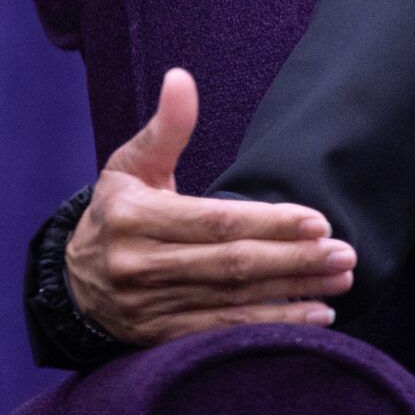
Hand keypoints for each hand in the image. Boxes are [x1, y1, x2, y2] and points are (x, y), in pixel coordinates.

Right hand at [64, 67, 356, 345]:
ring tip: (341, 279)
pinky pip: (223, 330)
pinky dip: (271, 324)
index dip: (269, 223)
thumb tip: (181, 78)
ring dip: (294, 291)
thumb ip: (166, 128)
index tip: (319, 221)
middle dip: (294, 260)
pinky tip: (315, 314)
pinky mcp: (159, 335)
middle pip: (231, 264)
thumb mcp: (131, 165)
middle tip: (345, 253)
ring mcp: (148, 306)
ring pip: (234, 299)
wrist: (70, 282)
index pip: (215, 222)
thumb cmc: (117, 211)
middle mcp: (138, 265)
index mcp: (134, 218)